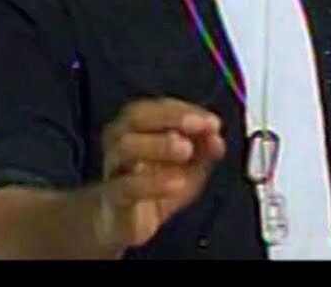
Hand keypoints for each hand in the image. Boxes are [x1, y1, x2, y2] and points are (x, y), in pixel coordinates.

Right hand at [95, 97, 226, 250]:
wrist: (123, 223)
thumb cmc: (156, 185)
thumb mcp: (190, 167)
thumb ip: (205, 150)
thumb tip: (217, 137)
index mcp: (138, 125)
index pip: (158, 106)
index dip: (186, 111)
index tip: (212, 121)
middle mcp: (120, 139)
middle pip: (135, 116)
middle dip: (170, 117)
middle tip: (199, 125)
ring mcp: (114, 167)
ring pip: (126, 146)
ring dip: (159, 144)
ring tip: (187, 150)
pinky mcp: (113, 198)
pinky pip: (127, 186)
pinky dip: (153, 183)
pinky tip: (177, 184)